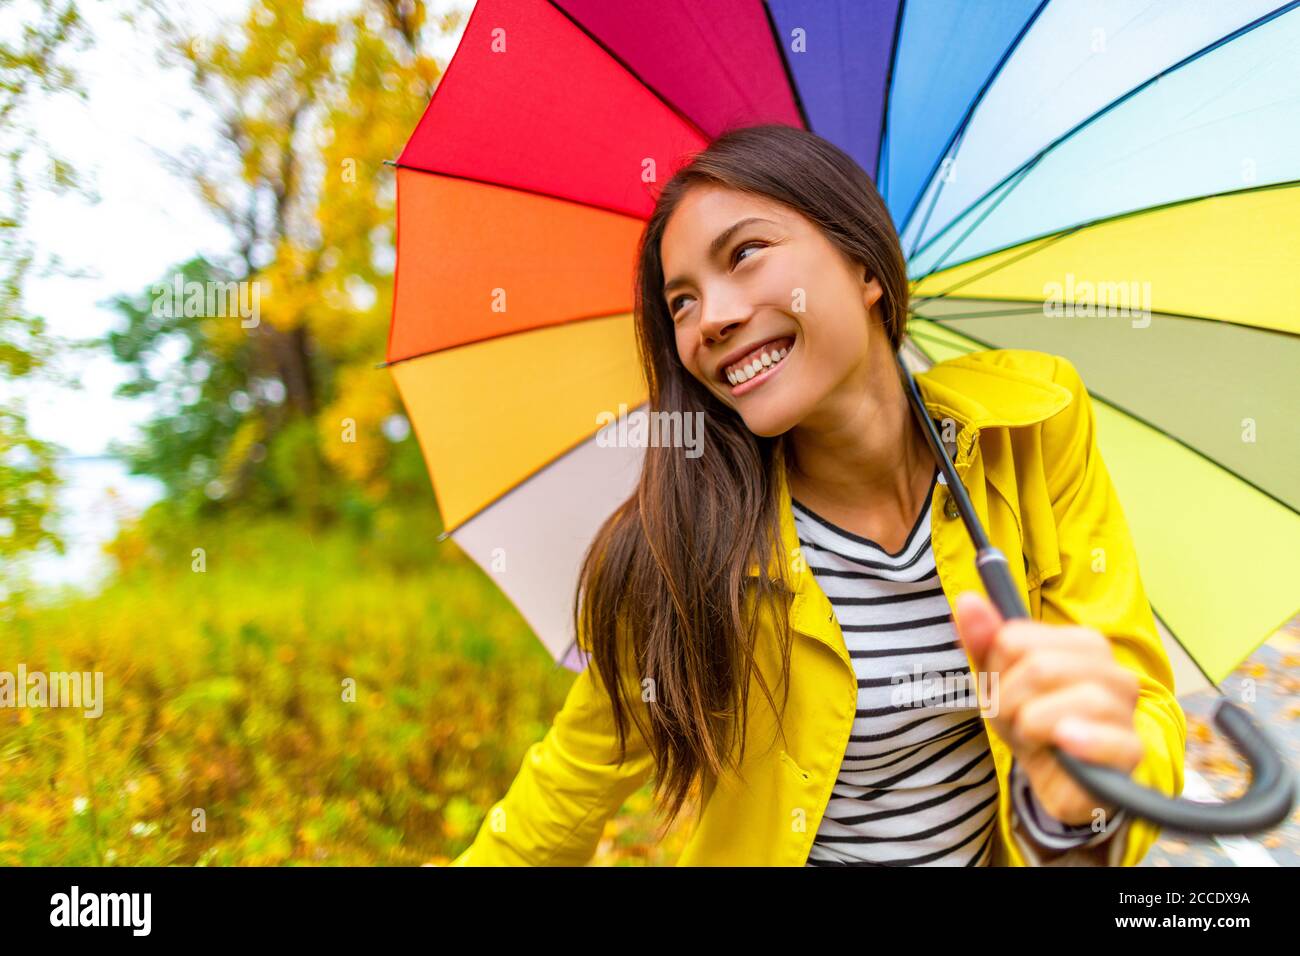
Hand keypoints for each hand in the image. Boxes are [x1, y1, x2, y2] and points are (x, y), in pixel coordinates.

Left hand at [953, 590, 1142, 826]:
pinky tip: (1065, 742)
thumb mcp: (998, 682)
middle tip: (1016, 720)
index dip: (997, 672)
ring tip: (1035, 737)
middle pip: (1039, 666)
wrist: (1056, 780)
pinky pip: (1111, 739)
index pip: (1014, 638)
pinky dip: (1084, 741)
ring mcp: (1126, 710)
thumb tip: (969, 599)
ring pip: (1075, 698)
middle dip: (1008, 701)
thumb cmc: (1031, 721)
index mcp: (1083, 644)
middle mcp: (1112, 670)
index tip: (1005, 692)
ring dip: (1032, 725)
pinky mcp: (1131, 750)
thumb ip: (983, 641)